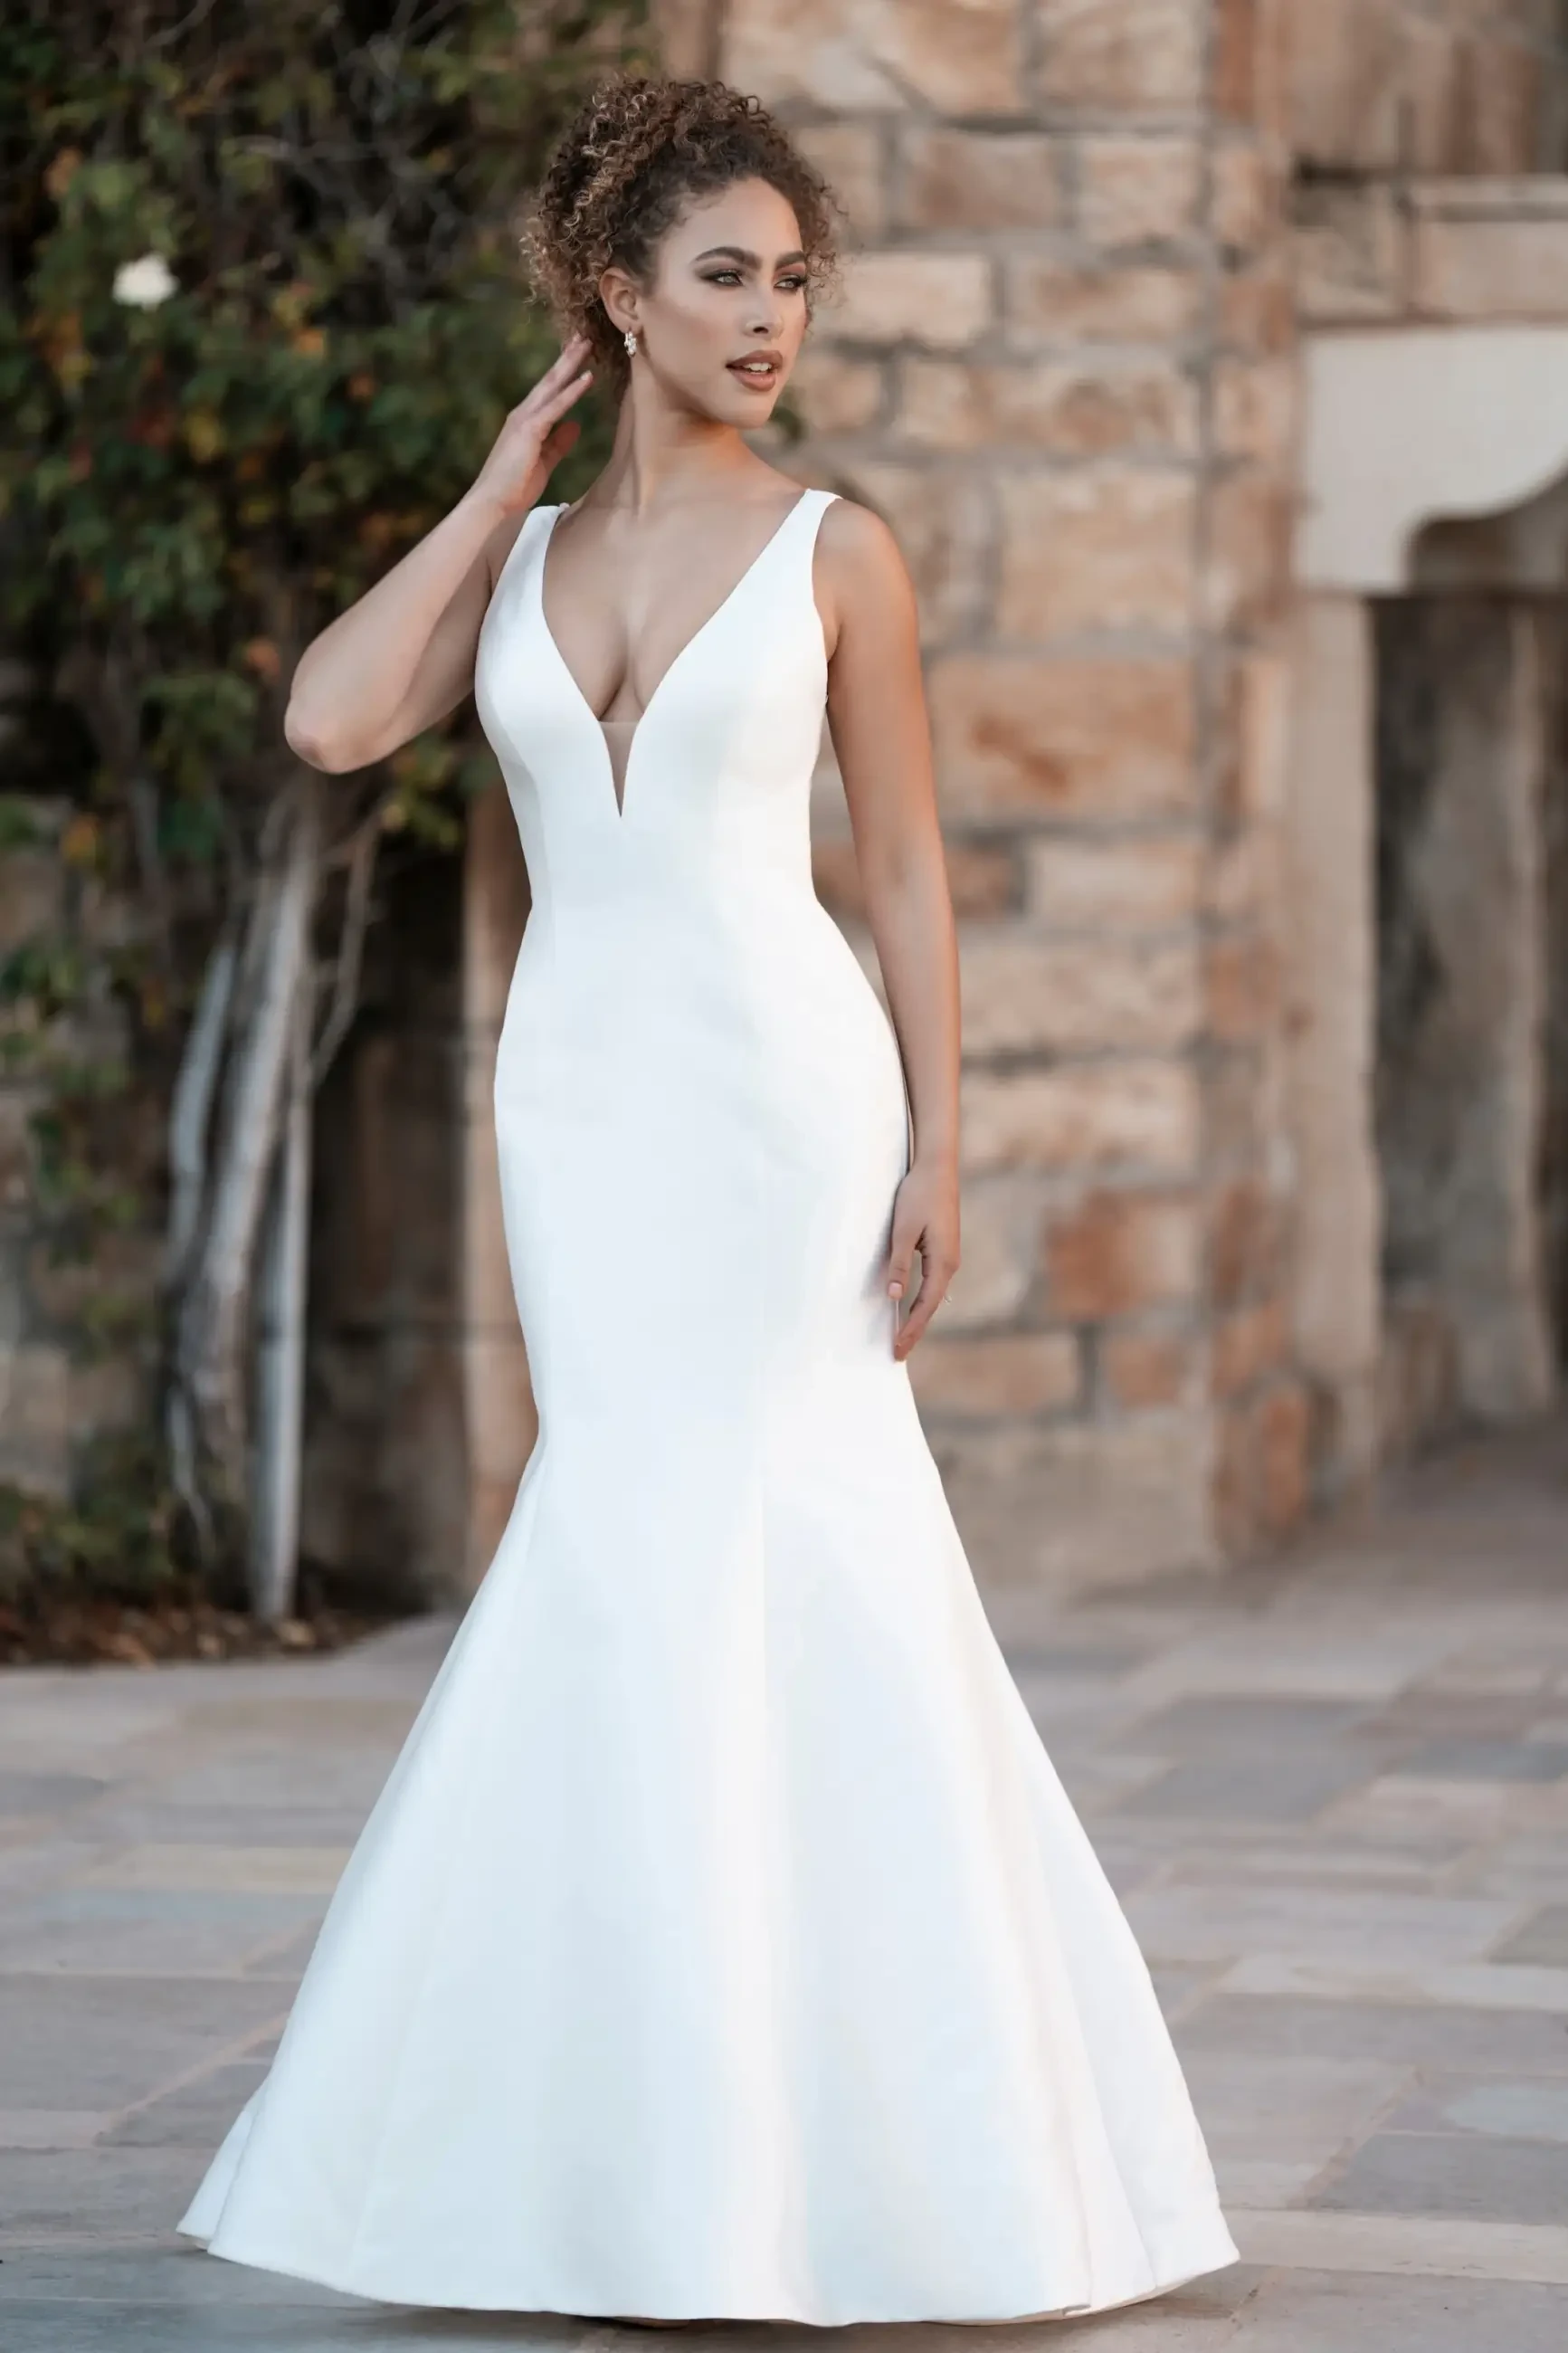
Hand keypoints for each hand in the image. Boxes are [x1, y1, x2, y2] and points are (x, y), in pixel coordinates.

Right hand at [471, 332, 594, 518]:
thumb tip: (577, 425)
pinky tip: (587, 378)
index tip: (577, 355)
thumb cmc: (515, 487)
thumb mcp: (545, 461)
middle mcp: (523, 414)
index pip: (549, 392)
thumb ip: (559, 442)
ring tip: (586, 344)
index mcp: (526, 422)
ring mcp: (525, 420)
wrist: (494, 502)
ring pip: (552, 386)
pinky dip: (572, 392)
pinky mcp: (530, 430)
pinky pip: (556, 406)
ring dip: (570, 364)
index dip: (564, 373)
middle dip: (567, 357)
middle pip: (550, 380)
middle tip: (583, 336)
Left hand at [885, 1155, 959, 1360]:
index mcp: (942, 1262)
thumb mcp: (903, 1230)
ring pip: (932, 1295)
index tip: (897, 1349)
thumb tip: (894, 1296)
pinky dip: (921, 1300)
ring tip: (903, 1337)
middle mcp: (950, 1264)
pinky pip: (932, 1283)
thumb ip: (899, 1263)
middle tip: (897, 1354)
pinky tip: (911, 1306)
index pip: (925, 1306)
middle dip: (914, 1330)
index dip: (910, 1329)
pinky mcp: (943, 1248)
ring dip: (918, 1317)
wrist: (937, 1167)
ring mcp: (948, 1256)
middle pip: (931, 1306)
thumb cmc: (919, 1194)